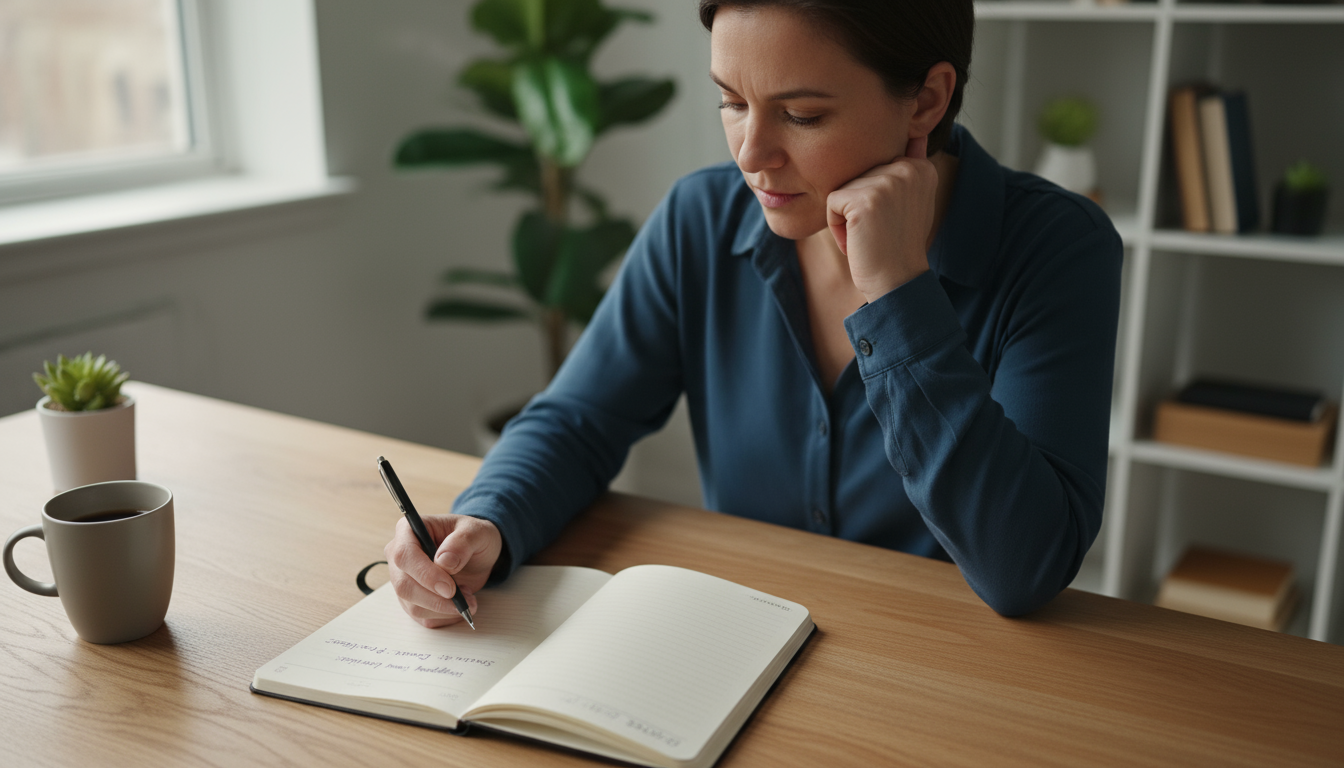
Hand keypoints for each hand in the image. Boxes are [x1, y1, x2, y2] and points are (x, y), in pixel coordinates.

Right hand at [384, 514, 501, 627]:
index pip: (404, 555)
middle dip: (436, 599)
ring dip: (444, 609)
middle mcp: (398, 555)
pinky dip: (445, 616)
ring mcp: (402, 579)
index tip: (449, 588)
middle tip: (463, 600)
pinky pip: (423, 617)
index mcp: (408, 530)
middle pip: (404, 586)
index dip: (425, 574)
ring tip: (468, 598)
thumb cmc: (472, 537)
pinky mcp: (411, 599)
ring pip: (412, 605)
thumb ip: (462, 542)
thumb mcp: (477, 532)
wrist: (476, 554)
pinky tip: (460, 604)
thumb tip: (444, 561)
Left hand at [825, 135, 938, 302]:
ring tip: (870, 237)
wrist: (897, 283)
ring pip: (842, 189)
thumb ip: (911, 166)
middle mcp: (907, 169)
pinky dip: (837, 227)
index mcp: (920, 167)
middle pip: (857, 175)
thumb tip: (917, 132)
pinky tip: (858, 241)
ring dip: (847, 218)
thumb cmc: (898, 246)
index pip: (876, 165)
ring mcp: (886, 182)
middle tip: (879, 232)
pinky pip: (831, 203)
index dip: (874, 199)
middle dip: (858, 207)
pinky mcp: (864, 199)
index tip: (893, 222)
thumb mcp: (913, 200)